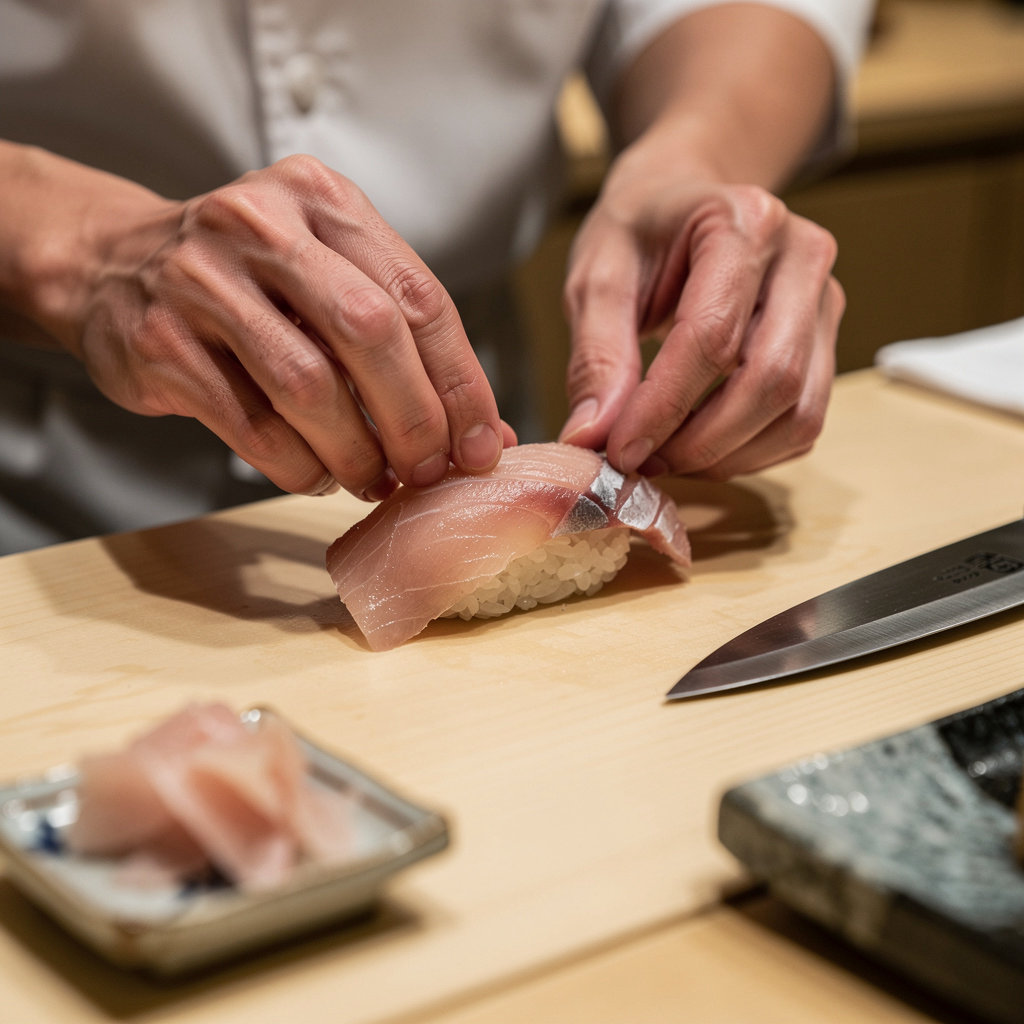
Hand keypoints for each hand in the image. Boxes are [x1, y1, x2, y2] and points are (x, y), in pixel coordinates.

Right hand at [68, 155, 508, 499]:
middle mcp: (262, 225)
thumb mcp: (327, 278)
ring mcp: (202, 279)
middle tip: (429, 471)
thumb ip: (401, 342)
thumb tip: (486, 436)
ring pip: (308, 386)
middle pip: (370, 334)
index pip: (418, 297)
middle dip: (414, 420)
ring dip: (355, 452)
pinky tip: (317, 474)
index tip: (482, 443)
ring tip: (372, 479)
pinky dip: (298, 466)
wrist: (109, 263)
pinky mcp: (160, 340)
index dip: (461, 382)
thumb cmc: (247, 280)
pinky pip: (252, 425)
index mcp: (323, 201)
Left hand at [558, 156, 842, 480]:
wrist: (682, 202)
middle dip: (700, 441)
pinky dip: (750, 452)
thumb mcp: (596, 279)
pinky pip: (802, 422)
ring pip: (797, 412)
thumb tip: (593, 436)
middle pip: (770, 380)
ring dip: (728, 455)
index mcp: (743, 221)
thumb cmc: (639, 233)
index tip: (619, 450)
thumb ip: (595, 356)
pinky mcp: (825, 342)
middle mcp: (801, 257)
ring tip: (665, 454)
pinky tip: (699, 445)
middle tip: (641, 462)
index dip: (663, 408)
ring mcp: (824, 301)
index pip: (712, 337)